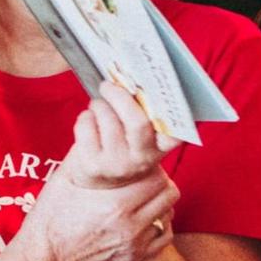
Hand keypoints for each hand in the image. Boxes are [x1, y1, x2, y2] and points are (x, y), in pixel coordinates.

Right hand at [14, 156, 177, 260]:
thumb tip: (97, 122)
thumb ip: (86, 152)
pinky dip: (159, 223)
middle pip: (168, 192)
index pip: (155, 176)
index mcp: (114, 204)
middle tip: (142, 176)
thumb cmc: (51, 216)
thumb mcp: (64, 178)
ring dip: (159, 200)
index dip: (150, 165)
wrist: (44, 256)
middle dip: (158, 179)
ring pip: (168, 212)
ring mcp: (134, 245)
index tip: (139, 163)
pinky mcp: (134, 257)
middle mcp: (129, 227)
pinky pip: (164, 235)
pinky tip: (142, 216)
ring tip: (142, 195)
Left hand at [64, 80, 179, 188]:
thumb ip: (143, 112)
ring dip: (99, 105)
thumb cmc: (122, 146)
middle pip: (137, 122)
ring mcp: (117, 165)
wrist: (100, 183)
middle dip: (120, 97)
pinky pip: (86, 127)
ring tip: (98, 105)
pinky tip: (89, 121)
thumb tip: (130, 78)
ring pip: (107, 119)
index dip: (171, 112)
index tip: (158, 91)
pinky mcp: (93, 166)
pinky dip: (85, 117)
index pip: (175, 132)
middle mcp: (141, 159)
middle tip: (108, 86)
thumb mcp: (139, 136)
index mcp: (160, 148)